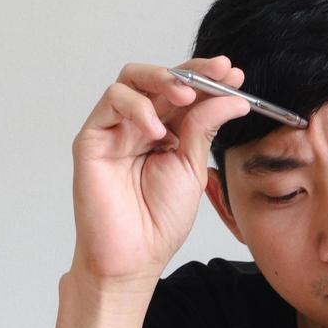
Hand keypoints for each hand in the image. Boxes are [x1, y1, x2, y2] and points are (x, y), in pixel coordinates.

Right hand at [69, 56, 250, 291]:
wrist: (135, 256)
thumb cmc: (160, 221)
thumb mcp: (192, 168)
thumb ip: (205, 129)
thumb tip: (233, 98)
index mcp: (168, 132)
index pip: (186, 92)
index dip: (209, 79)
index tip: (235, 74)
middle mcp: (140, 124)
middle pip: (161, 78)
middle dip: (193, 70)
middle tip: (219, 73)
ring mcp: (115, 129)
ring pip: (132, 79)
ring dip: (163, 79)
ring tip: (187, 95)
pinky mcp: (92, 137)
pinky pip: (111, 102)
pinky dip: (136, 107)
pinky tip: (156, 130)